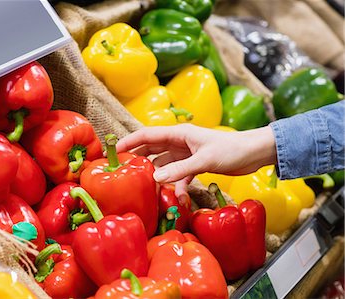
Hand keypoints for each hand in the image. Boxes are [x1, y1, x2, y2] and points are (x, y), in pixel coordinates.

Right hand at [117, 124, 276, 200]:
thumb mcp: (204, 160)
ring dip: (157, 176)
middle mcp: (180, 142)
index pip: (148, 134)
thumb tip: (154, 178)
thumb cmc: (232, 149)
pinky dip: (176, 185)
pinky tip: (175, 198)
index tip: (114, 150)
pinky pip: (179, 175)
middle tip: (124, 172)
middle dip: (139, 159)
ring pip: (164, 164)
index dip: (130, 141)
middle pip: (152, 149)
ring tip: (146, 189)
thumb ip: (179, 170)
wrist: (255, 153)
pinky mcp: (195, 165)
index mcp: (179, 134)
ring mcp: (187, 154)